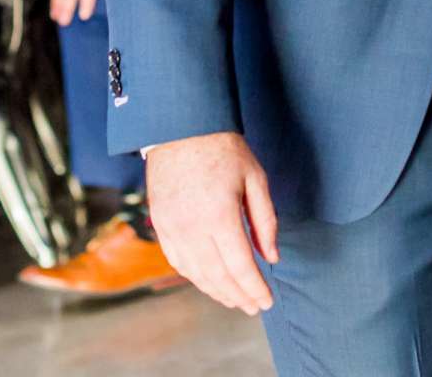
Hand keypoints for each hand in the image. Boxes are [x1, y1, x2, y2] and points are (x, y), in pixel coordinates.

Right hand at [145, 131, 279, 315]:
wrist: (179, 126)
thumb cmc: (223, 148)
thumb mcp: (255, 177)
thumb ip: (265, 220)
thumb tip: (271, 257)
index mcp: (220, 216)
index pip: (241, 267)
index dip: (255, 289)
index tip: (267, 301)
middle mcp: (192, 228)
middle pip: (218, 276)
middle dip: (239, 296)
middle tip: (254, 306)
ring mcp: (172, 228)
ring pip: (196, 274)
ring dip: (217, 291)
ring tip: (235, 300)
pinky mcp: (160, 224)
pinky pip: (177, 261)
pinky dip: (195, 277)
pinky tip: (210, 282)